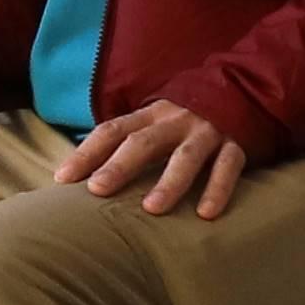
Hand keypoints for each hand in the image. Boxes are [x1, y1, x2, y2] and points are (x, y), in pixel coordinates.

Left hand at [52, 99, 249, 220]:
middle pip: (143, 141)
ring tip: (152, 209)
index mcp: (150, 115)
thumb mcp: (155, 123)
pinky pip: (228, 167)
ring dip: (169, 182)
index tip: (63, 179)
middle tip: (97, 190)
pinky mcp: (236, 143)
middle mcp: (175, 120)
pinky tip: (206, 214)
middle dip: (120, 165)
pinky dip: (218, 189)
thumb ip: (127, 143)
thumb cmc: (185, 122)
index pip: (112, 131)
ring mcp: (206, 131)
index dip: (87, 153)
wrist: (242, 91)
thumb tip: (79, 178)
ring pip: (186, 156)